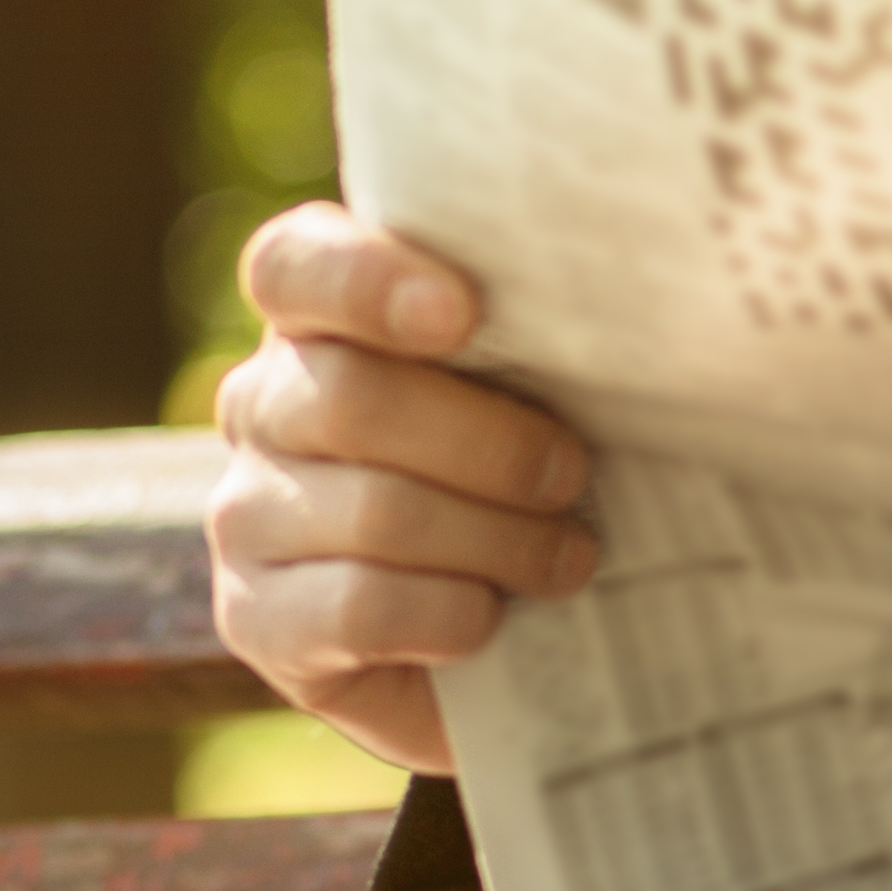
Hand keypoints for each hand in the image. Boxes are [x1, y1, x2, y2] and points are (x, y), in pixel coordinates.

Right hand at [206, 202, 597, 774]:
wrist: (468, 626)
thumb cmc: (520, 462)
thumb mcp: (531, 379)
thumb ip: (538, 326)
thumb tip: (645, 291)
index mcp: (319, 317)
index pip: (294, 265)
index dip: (365, 280)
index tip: (463, 312)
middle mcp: (262, 403)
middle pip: (352, 398)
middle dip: (492, 442)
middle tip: (573, 473)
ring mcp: (246, 514)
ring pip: (374, 510)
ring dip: (498, 538)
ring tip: (567, 556)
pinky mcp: (258, 620)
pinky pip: (360, 606)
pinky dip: (452, 612)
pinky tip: (493, 615)